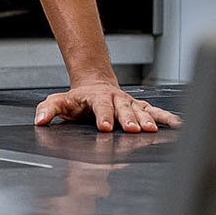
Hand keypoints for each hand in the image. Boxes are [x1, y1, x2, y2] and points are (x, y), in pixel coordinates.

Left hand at [34, 82, 180, 132]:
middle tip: (134, 130)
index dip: (104, 116)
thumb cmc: (77, 100)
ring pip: (140, 111)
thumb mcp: (60, 102)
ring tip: (153, 129)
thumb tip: (39, 119)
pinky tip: (176, 124)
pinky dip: (166, 117)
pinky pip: (154, 111)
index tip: (105, 127)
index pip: (100, 107)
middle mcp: (115, 99)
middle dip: (129, 119)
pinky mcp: (139, 107)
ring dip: (148, 120)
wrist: (94, 85)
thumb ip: (49, 109)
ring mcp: (129, 103)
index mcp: (96, 98)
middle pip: (123, 109)